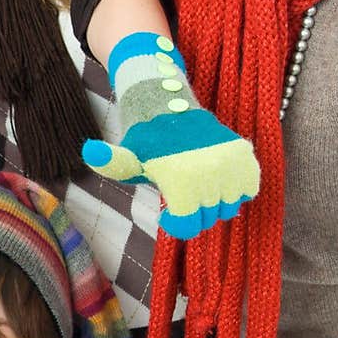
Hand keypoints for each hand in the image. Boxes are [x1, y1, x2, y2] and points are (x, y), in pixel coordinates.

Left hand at [82, 31, 258, 238]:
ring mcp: (231, 165)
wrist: (174, 109)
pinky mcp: (247, 158)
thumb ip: (109, 162)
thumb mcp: (126, 156)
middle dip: (193, 211)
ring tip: (198, 182)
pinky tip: (217, 177)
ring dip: (214, 202)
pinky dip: (236, 189)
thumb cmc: (146, 141)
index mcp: (181, 181)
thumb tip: (90, 151)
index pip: (188, 227)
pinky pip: (247, 191)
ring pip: (229, 208)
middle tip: (181, 190)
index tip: (167, 211)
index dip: (176, 223)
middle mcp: (210, 173)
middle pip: (208, 220)